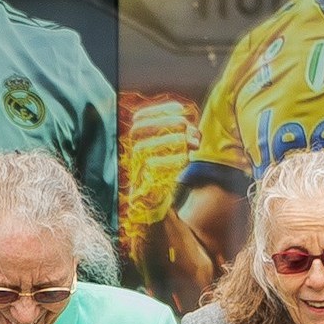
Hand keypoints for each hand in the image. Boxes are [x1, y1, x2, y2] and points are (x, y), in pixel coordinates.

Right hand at [120, 98, 199, 229]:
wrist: (156, 213)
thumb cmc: (166, 179)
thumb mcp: (174, 153)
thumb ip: (180, 138)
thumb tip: (192, 128)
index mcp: (137, 144)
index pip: (140, 118)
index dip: (161, 110)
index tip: (184, 110)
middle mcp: (131, 156)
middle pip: (138, 129)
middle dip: (167, 123)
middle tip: (189, 130)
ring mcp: (135, 171)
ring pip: (144, 147)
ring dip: (171, 142)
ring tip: (191, 146)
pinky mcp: (141, 188)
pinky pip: (151, 168)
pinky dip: (171, 161)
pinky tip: (186, 161)